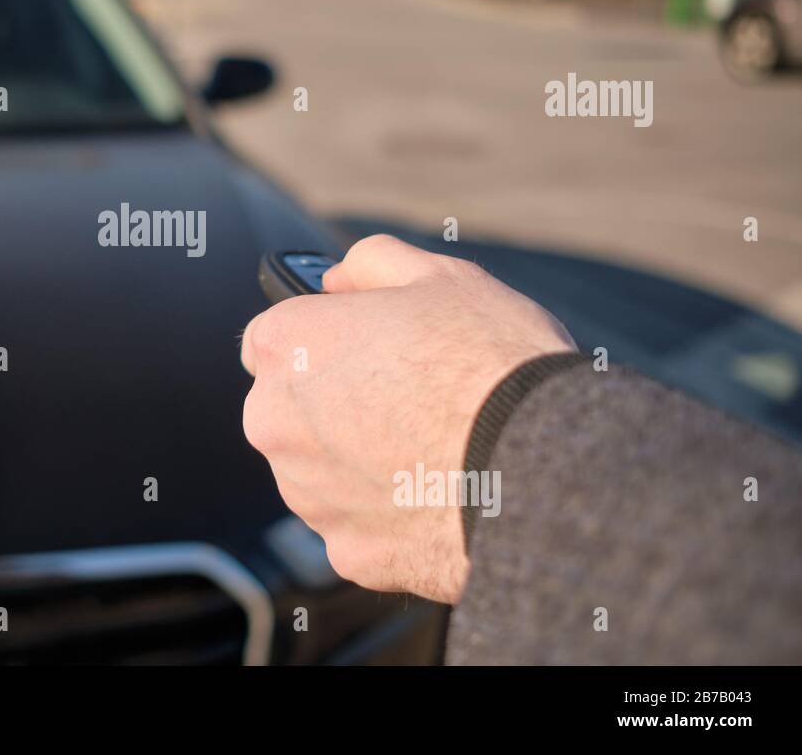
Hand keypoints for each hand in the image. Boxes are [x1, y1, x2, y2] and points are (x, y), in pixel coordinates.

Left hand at [240, 234, 575, 603]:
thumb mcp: (439, 276)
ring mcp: (307, 492)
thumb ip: (370, 265)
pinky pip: (359, 525)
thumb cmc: (491, 360)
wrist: (542, 468)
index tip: (362, 347)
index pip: (272, 338)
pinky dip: (388, 514)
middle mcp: (276, 422)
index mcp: (286, 346)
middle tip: (411, 398)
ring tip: (433, 447)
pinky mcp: (346, 549)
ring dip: (358, 461)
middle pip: (291, 408)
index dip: (321, 338)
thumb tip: (337, 279)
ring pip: (321, 471)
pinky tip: (437, 495)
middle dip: (336, 403)